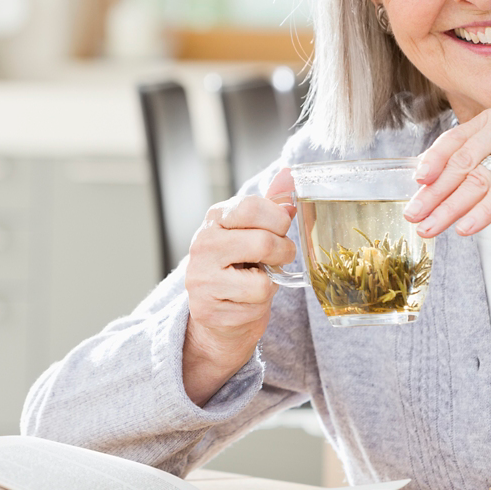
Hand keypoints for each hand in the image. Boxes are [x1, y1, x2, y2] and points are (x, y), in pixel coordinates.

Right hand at [182, 167, 296, 405]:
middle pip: (263, 243)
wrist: (217, 315)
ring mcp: (201, 279)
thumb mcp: (253, 231)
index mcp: (214, 218)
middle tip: (277, 259)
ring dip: (270, 285)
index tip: (280, 230)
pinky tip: (244, 302)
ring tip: (255, 282)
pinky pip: (254, 307)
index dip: (278, 221)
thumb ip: (271, 204)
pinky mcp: (208, 311)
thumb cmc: (240, 267)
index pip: (252, 206)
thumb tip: (289, 173)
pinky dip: (259, 307)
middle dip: (283, 253)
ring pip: (261, 281)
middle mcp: (202, 245)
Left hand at [403, 108, 490, 278]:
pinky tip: (465, 228)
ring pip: (477, 180)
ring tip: (431, 229)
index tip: (416, 186)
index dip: (431, 163)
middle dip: (434, 194)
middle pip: (461, 164)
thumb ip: (475, 168)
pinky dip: (482, 213)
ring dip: (450, 208)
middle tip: (415, 216)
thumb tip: (429, 187)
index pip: (453, 142)